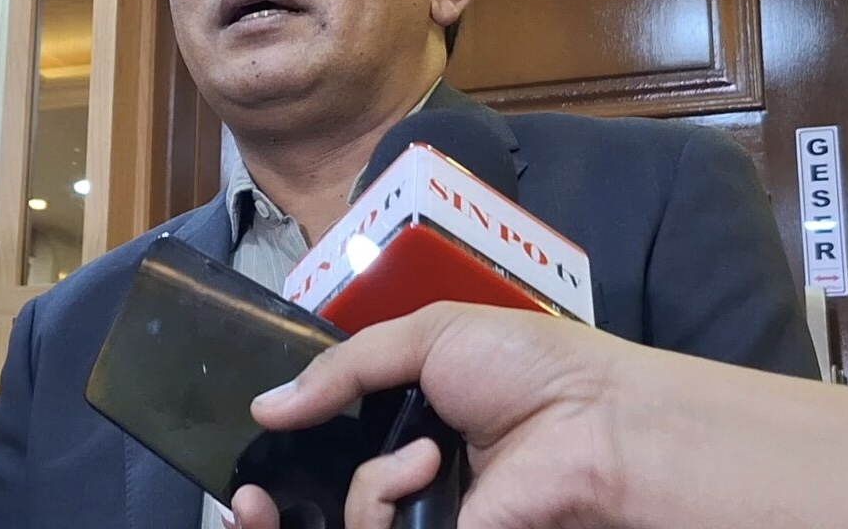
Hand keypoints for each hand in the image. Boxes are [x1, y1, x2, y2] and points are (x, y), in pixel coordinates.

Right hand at [230, 302, 628, 528]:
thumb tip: (264, 407)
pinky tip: (419, 475)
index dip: (289, 443)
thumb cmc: (523, 366)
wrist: (594, 422)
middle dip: (275, 501)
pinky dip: (379, 506)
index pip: (329, 442)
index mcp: (408, 421)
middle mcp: (409, 475)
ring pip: (346, 520)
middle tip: (254, 497)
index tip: (258, 436)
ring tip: (421, 458)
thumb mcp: (428, 336)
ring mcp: (425, 518)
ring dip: (366, 484)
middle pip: (321, 495)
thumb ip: (344, 368)